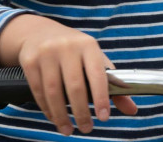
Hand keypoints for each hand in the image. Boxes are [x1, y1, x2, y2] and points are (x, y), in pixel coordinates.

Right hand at [0, 16, 136, 134]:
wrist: (40, 32)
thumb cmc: (75, 51)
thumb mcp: (94, 59)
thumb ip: (113, 84)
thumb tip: (132, 110)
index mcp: (89, 45)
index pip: (98, 74)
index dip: (101, 97)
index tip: (104, 117)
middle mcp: (68, 47)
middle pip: (75, 86)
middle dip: (81, 112)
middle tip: (87, 128)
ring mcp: (47, 53)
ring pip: (53, 91)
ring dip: (61, 115)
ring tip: (68, 130)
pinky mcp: (29, 61)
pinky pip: (38, 91)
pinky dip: (47, 109)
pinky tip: (54, 118)